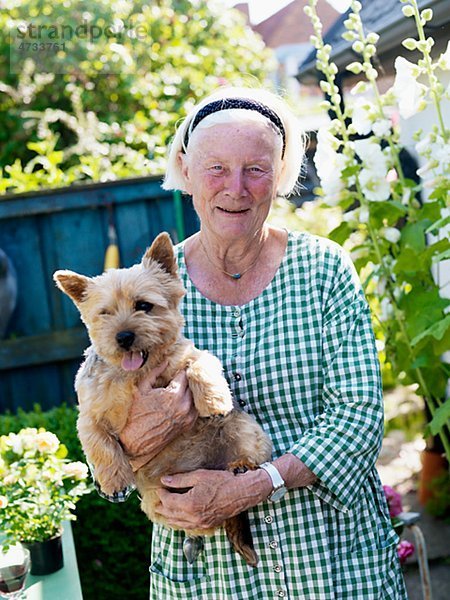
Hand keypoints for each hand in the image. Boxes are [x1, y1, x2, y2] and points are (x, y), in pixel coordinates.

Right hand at [119, 367, 197, 470]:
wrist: (136, 442)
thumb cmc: (136, 415)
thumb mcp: (141, 389)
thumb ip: (155, 373)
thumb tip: (166, 362)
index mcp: (173, 395)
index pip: (185, 375)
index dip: (181, 370)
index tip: (179, 367)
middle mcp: (184, 406)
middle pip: (192, 385)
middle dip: (186, 380)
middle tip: (180, 376)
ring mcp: (188, 416)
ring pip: (196, 397)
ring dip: (190, 391)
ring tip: (182, 388)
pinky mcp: (188, 425)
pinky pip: (195, 409)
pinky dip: (191, 403)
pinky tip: (183, 400)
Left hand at [154, 468, 270, 530]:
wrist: (241, 493)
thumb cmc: (221, 482)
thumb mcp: (199, 476)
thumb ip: (180, 480)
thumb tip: (164, 480)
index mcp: (189, 504)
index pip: (168, 501)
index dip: (161, 495)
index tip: (159, 488)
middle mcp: (192, 517)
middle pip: (170, 515)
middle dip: (161, 508)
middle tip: (154, 502)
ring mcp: (199, 523)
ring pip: (177, 523)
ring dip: (168, 517)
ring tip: (161, 512)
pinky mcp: (206, 525)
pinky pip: (187, 526)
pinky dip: (179, 522)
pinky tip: (177, 518)